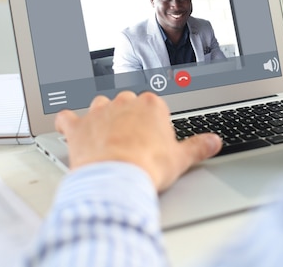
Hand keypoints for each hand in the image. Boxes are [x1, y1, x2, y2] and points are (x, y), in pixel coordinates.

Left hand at [55, 91, 221, 191]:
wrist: (115, 180)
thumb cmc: (147, 167)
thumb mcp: (180, 159)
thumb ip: (198, 147)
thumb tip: (214, 142)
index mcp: (151, 105)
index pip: (153, 108)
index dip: (154, 127)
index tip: (155, 143)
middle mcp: (124, 103)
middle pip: (127, 105)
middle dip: (129, 120)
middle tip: (134, 144)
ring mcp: (99, 113)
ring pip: (100, 106)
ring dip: (102, 118)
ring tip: (107, 137)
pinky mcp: (78, 127)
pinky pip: (68, 118)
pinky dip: (69, 123)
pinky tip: (70, 128)